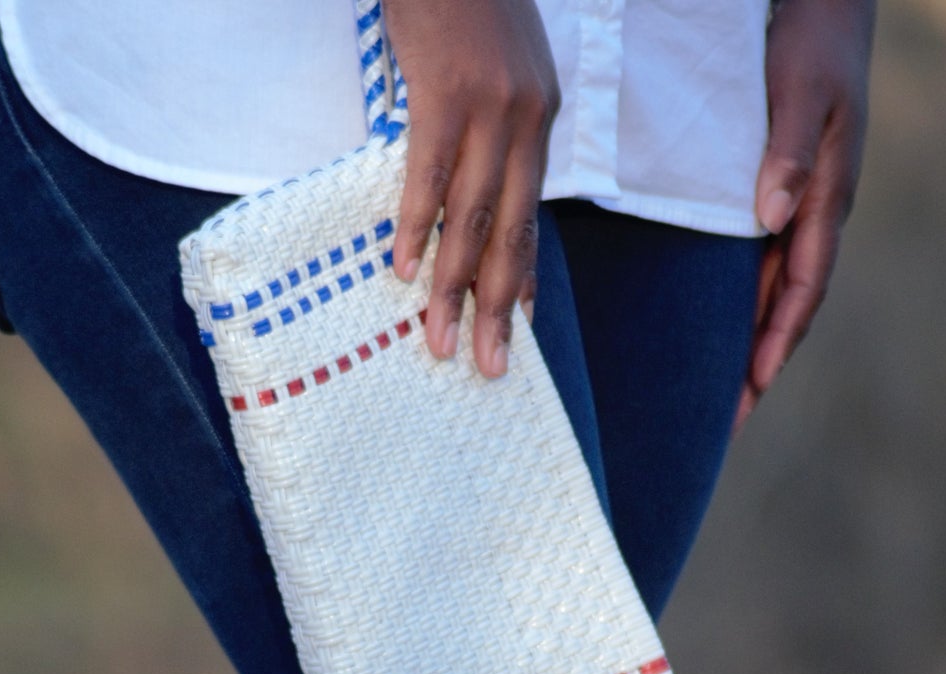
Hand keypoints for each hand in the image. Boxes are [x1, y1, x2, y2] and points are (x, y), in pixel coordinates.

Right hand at [383, 0, 559, 377]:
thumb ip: (485, 128)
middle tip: (485, 366)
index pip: (530, 215)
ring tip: (439, 340)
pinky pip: (430, 172)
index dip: (521, 276)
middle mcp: (526, 118)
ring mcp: (491, 106)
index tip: (515, 327)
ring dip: (455, 285)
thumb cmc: (460, 3)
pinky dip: (418, 224)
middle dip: (495, 307)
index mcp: (538, 118)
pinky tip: (406, 270)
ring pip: (473, 215)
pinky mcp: (448, 90)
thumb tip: (462, 187)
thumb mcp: (492, 68)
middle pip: (511, 231)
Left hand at [735, 0, 876, 434]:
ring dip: (744, 344)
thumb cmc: (812, 41)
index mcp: (824, 198)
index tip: (750, 389)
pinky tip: (709, 329)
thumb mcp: (802, 90)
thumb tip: (772, 217)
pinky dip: (737, 304)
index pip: (801, 289)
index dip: (775, 342)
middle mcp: (809, 213)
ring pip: (767, 292)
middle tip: (724, 422)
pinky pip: (753, 264)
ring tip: (713, 396)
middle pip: (783, 307)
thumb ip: (787, 152)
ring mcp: (793, 207)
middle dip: (756, 366)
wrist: (818, 1)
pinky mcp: (771, 194)